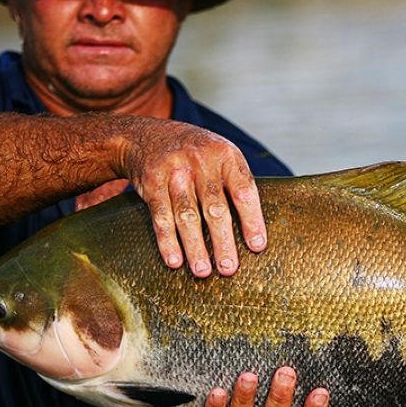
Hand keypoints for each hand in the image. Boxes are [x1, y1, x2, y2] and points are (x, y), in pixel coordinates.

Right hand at [116, 119, 266, 277]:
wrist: (148, 135)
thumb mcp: (220, 156)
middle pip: (215, 208)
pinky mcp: (152, 182)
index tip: (257, 246)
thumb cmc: (196, 155)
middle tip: (229, 268)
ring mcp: (175, 171)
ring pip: (187, 215)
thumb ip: (235, 184)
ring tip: (203, 271)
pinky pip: (161, 216)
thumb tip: (255, 231)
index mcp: (226, 156)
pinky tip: (175, 260)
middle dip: (223, 241)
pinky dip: (168, 241)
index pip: (244, 191)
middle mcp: (201, 162)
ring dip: (195, 247)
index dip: (252, 220)